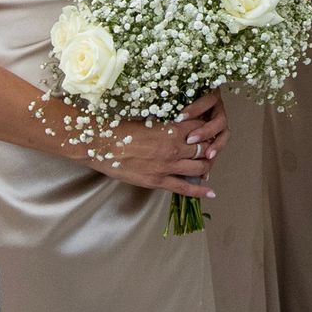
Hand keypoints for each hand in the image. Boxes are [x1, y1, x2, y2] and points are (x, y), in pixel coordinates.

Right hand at [99, 91, 225, 198]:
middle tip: (210, 150)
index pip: (200, 129)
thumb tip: (177, 123)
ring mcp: (167, 166)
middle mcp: (174, 148)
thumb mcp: (148, 118)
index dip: (206, 130)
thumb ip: (166, 123)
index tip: (207, 132)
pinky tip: (211, 192)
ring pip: (199, 168)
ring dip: (207, 167)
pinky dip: (200, 190)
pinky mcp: (158, 181)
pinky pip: (185, 188)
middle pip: (204, 149)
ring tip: (208, 166)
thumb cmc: (120, 128)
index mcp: (172, 129)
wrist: (101, 144)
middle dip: (210, 149)